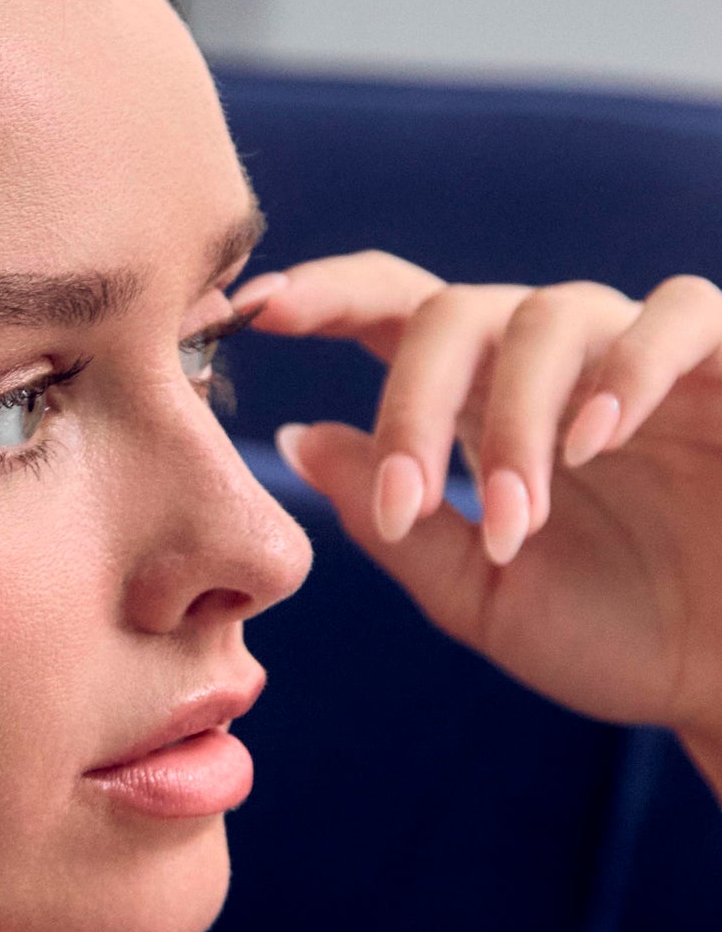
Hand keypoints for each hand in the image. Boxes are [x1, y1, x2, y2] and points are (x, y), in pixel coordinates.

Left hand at [237, 252, 721, 787]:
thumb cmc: (623, 638)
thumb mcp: (483, 595)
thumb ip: (393, 524)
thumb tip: (296, 437)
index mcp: (479, 403)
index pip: (389, 312)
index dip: (324, 294)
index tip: (252, 308)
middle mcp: (552, 362)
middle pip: (449, 312)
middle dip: (410, 405)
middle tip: (403, 504)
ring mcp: (643, 354)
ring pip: (548, 313)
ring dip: (513, 415)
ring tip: (516, 515)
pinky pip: (679, 311)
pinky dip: (628, 365)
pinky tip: (596, 438)